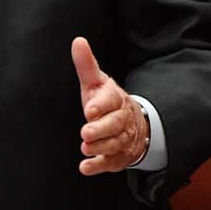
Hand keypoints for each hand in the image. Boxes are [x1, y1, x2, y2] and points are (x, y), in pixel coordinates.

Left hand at [72, 36, 148, 174]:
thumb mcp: (96, 82)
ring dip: (100, 147)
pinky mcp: (119, 156)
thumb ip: (86, 65)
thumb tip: (78, 41)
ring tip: (85, 148)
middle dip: (101, 130)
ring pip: (115, 145)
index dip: (101, 106)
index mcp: (116, 98)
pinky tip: (85, 167)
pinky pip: (112, 163)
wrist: (132, 124)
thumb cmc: (106, 101)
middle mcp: (122, 119)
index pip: (110, 101)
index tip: (89, 110)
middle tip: (85, 132)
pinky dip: (99, 166)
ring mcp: (122, 139)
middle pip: (115, 125)